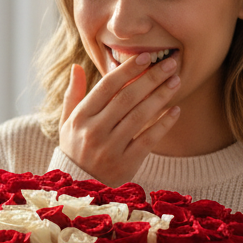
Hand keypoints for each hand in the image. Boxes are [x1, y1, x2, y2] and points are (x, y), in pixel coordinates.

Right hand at [57, 56, 180, 186]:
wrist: (77, 187)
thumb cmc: (74, 149)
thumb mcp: (66, 122)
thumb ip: (73, 95)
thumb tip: (77, 67)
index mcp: (80, 117)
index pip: (107, 86)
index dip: (127, 69)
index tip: (146, 56)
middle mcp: (94, 131)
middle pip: (127, 98)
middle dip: (151, 78)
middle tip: (170, 63)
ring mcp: (110, 148)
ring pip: (140, 116)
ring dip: (161, 96)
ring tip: (176, 81)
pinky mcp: (125, 164)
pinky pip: (148, 140)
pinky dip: (163, 124)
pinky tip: (176, 110)